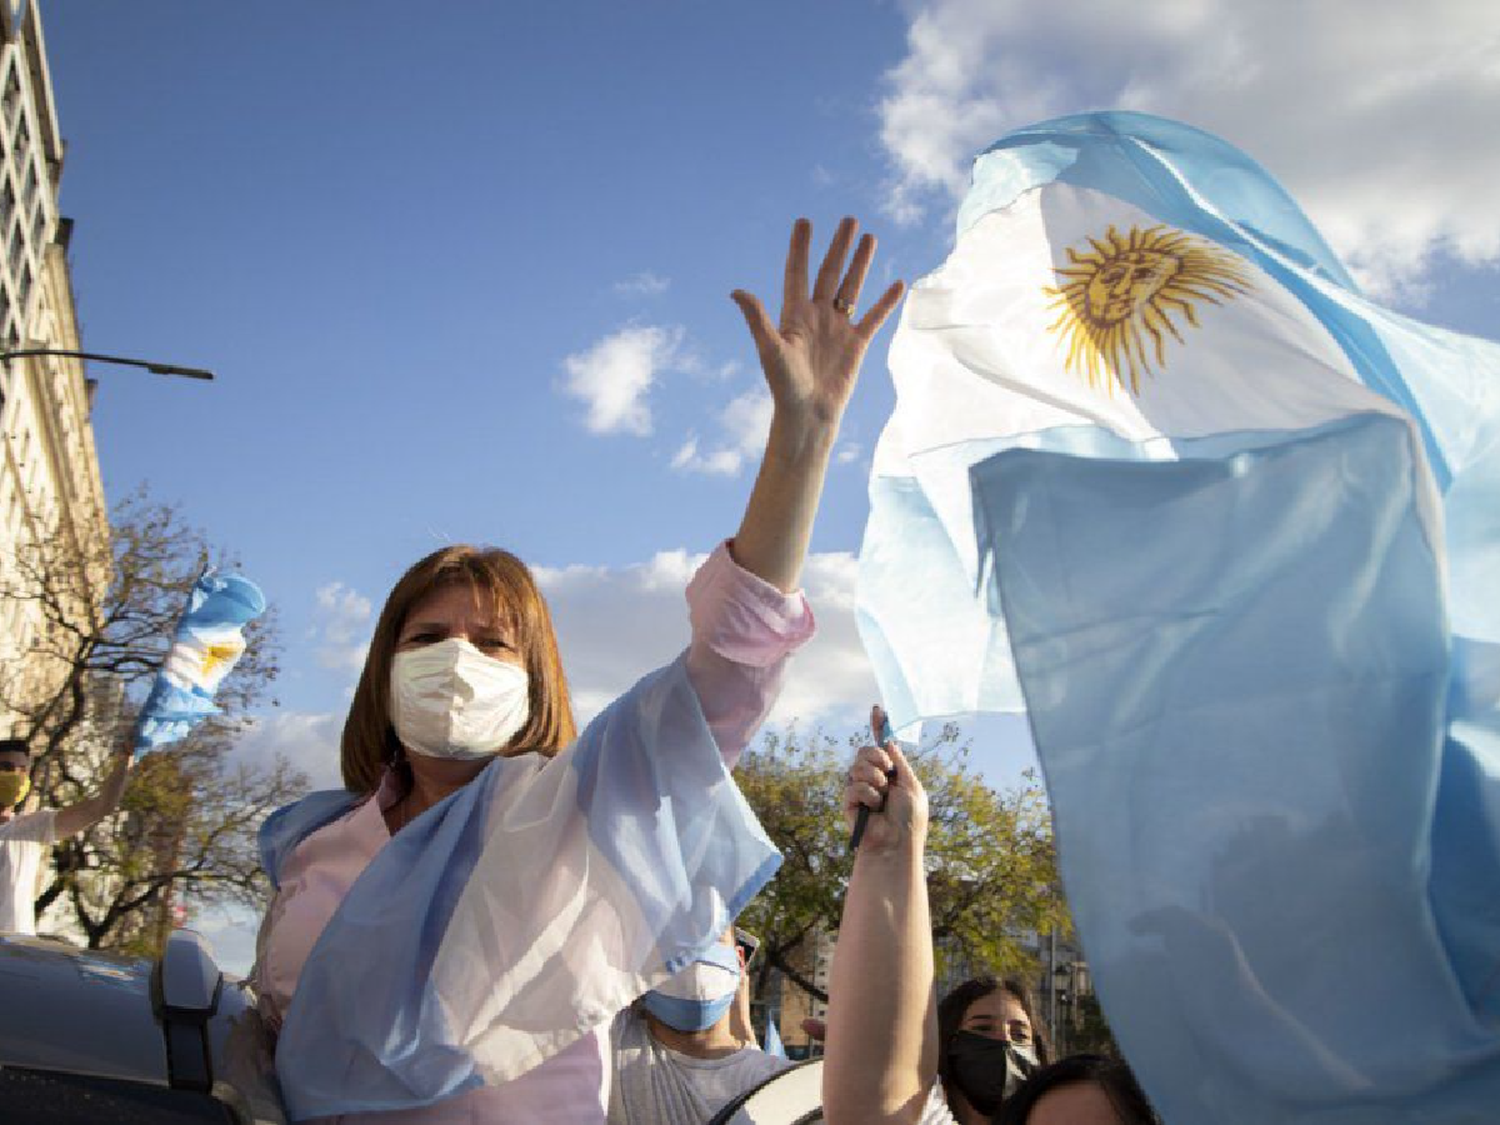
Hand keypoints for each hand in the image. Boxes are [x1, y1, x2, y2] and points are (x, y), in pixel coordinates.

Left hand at [732, 216, 904, 426]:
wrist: (808, 415)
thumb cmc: (785, 385)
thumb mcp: (769, 349)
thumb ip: (757, 318)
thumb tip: (736, 291)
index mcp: (794, 314)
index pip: (798, 272)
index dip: (800, 248)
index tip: (804, 221)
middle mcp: (816, 316)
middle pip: (829, 273)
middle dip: (838, 246)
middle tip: (849, 219)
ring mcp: (838, 328)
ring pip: (852, 288)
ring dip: (861, 264)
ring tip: (870, 238)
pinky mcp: (857, 344)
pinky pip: (874, 317)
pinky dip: (886, 302)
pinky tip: (898, 283)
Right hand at [844, 716, 927, 855]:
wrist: (896, 843)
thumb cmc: (909, 818)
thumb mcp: (911, 784)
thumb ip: (898, 762)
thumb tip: (888, 741)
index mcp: (891, 773)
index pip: (881, 746)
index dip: (878, 727)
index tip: (877, 709)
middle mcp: (874, 779)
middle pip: (864, 751)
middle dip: (876, 757)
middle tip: (887, 773)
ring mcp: (860, 789)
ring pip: (858, 765)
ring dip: (874, 778)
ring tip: (882, 796)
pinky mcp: (849, 802)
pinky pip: (853, 785)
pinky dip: (867, 795)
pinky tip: (872, 808)